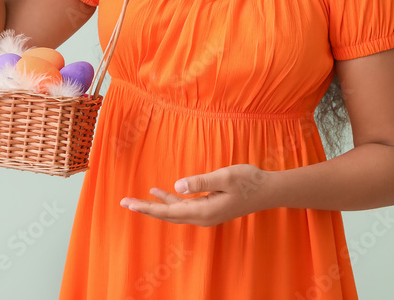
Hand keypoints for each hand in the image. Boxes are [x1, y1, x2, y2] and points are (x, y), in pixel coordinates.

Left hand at [119, 164, 273, 226]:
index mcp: (204, 211)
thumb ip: (201, 182)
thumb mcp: (225, 177)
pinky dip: (172, 200)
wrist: (268, 190)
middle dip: (147, 209)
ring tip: (141, 197)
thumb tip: (177, 186)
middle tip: (125, 202)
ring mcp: (207, 214)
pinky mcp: (211, 209)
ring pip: (176, 212)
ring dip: (159, 205)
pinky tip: (166, 191)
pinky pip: (185, 207)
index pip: (168, 211)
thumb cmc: (249, 181)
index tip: (129, 204)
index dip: (147, 207)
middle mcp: (203, 217)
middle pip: (168, 215)